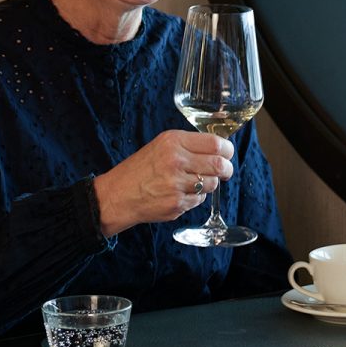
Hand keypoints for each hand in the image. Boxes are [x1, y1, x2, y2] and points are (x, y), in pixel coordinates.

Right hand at [93, 130, 234, 235]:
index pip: (215, 143)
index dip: (227, 150)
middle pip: (219, 165)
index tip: (227, 153)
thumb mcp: (161, 146)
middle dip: (227, 169)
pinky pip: (199, 200)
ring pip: (211, 184)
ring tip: (193, 182)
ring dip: (208, 184)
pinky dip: (195, 197)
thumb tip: (219, 149)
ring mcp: (176, 184)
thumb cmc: (140, 169)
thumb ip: (188, 145)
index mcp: (173, 142)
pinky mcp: (176, 204)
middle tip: (225, 171)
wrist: (117, 195)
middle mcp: (176, 161)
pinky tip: (180, 193)